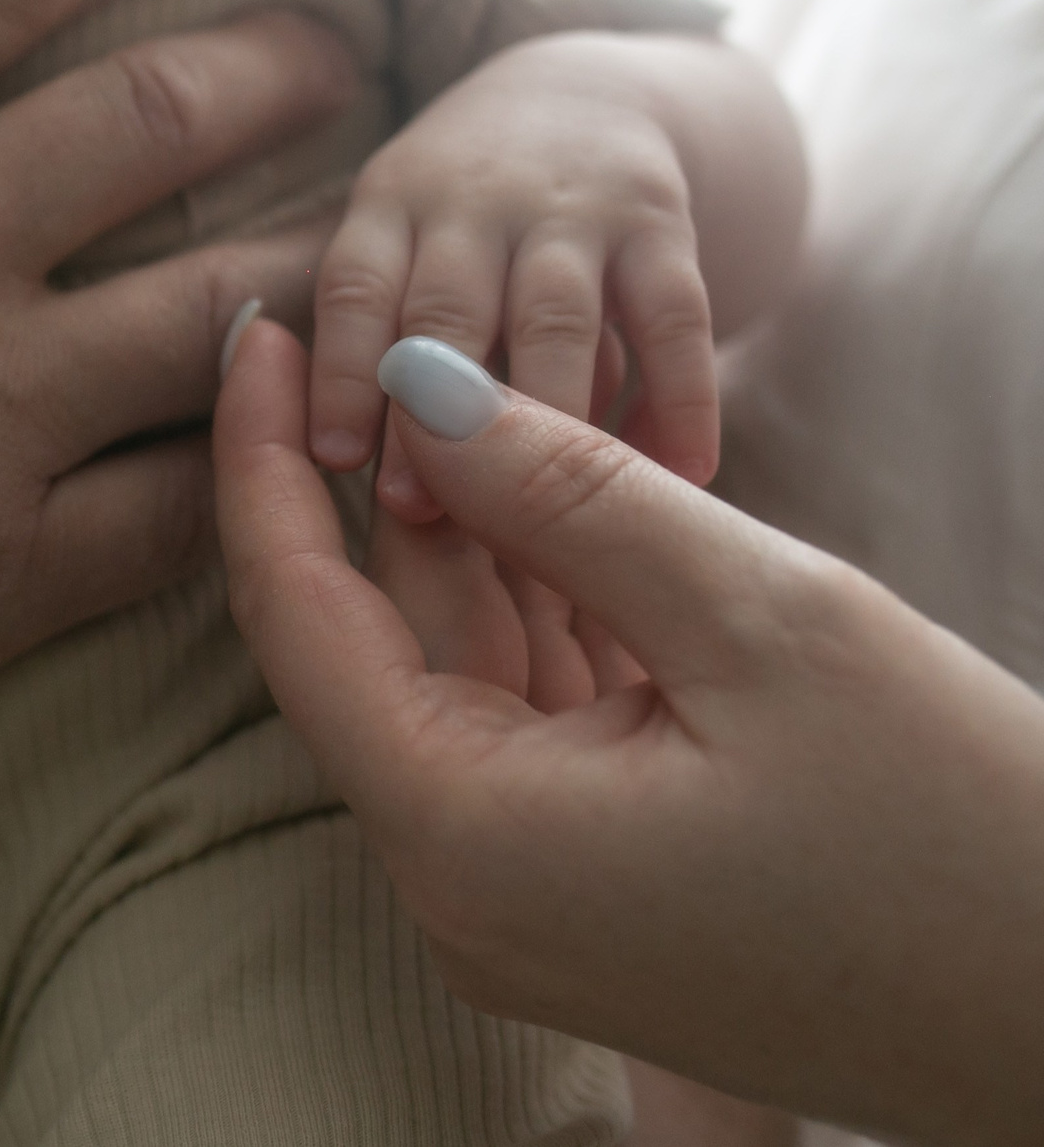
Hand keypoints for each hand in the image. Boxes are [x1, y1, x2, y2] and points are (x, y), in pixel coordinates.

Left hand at [217, 319, 1043, 1146]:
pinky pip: (526, 715)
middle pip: (362, 639)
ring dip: (462, 535)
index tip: (261, 321)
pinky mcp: (594, 884)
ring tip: (467, 387)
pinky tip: (546, 496)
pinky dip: (535, 605)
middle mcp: (459, 883)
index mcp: (459, 836)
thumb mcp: (758, 623)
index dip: (258, 455)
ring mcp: (525, 894)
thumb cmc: (958, 837)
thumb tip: (418, 388)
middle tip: (361, 325)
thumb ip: (566, 496)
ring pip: (452, 669)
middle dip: (367, 480)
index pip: (292, 613)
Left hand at [309, 32, 719, 521]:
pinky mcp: (662, 220)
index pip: (356, 289)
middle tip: (422, 513)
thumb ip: (389, 348)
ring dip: (550, 419)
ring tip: (554, 527)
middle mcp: (472, 199)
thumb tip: (370, 485)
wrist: (581, 96)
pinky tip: (684, 477)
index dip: (342, 373)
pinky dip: (681, 396)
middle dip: (432, 415)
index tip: (334, 460)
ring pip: (556, 319)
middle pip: (448, 309)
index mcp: (390, 208)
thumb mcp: (404, 246)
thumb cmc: (462, 226)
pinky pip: (673, 314)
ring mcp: (569, 206)